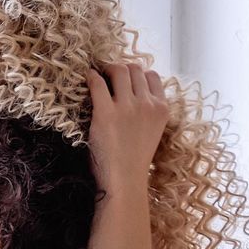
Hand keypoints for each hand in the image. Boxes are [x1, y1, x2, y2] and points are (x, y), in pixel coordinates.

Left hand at [86, 63, 170, 192]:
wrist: (125, 179)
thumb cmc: (135, 159)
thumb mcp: (154, 131)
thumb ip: (149, 111)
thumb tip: (135, 94)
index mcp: (162, 108)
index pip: (152, 76)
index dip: (137, 74)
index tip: (125, 79)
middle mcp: (147, 104)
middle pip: (135, 69)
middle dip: (121, 69)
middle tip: (108, 75)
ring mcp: (127, 107)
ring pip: (119, 70)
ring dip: (107, 69)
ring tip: (98, 74)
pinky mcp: (106, 113)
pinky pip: (97, 83)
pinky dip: (91, 76)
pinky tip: (87, 77)